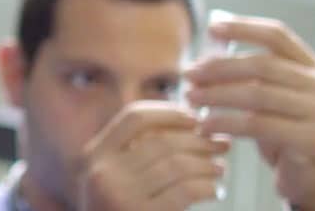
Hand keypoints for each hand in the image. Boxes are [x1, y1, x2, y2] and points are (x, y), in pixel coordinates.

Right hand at [74, 102, 229, 210]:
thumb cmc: (121, 210)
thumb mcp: (113, 178)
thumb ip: (134, 152)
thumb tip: (186, 121)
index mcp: (93, 155)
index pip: (134, 118)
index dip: (169, 113)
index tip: (195, 118)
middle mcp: (102, 172)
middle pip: (162, 140)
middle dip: (199, 140)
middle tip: (221, 144)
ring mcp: (120, 195)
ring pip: (177, 164)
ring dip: (208, 164)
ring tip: (221, 168)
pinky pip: (185, 191)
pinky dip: (207, 187)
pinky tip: (214, 190)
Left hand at [184, 15, 314, 210]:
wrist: (310, 177)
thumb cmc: (281, 131)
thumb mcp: (268, 96)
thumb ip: (249, 71)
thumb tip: (211, 37)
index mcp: (314, 67)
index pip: (278, 36)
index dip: (243, 28)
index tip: (210, 28)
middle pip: (262, 66)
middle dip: (219, 68)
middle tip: (188, 75)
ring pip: (257, 95)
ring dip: (216, 95)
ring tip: (189, 98)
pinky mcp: (311, 140)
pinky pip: (257, 125)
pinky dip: (225, 123)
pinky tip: (203, 126)